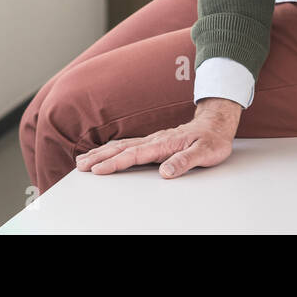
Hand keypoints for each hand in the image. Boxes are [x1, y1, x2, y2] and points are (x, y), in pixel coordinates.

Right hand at [74, 98, 241, 179]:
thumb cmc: (211, 139)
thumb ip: (184, 162)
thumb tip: (166, 172)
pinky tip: (104, 152)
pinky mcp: (154, 142)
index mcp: (164, 144)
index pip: (134, 155)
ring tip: (83, 159)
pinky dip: (112, 149)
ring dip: (101, 152)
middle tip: (80, 166)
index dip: (115, 164)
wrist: (216, 123)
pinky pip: (128, 145)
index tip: (98, 171)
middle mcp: (155, 140)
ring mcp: (153, 140)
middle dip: (99, 158)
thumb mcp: (205, 153)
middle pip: (121, 149)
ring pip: (121, 146)